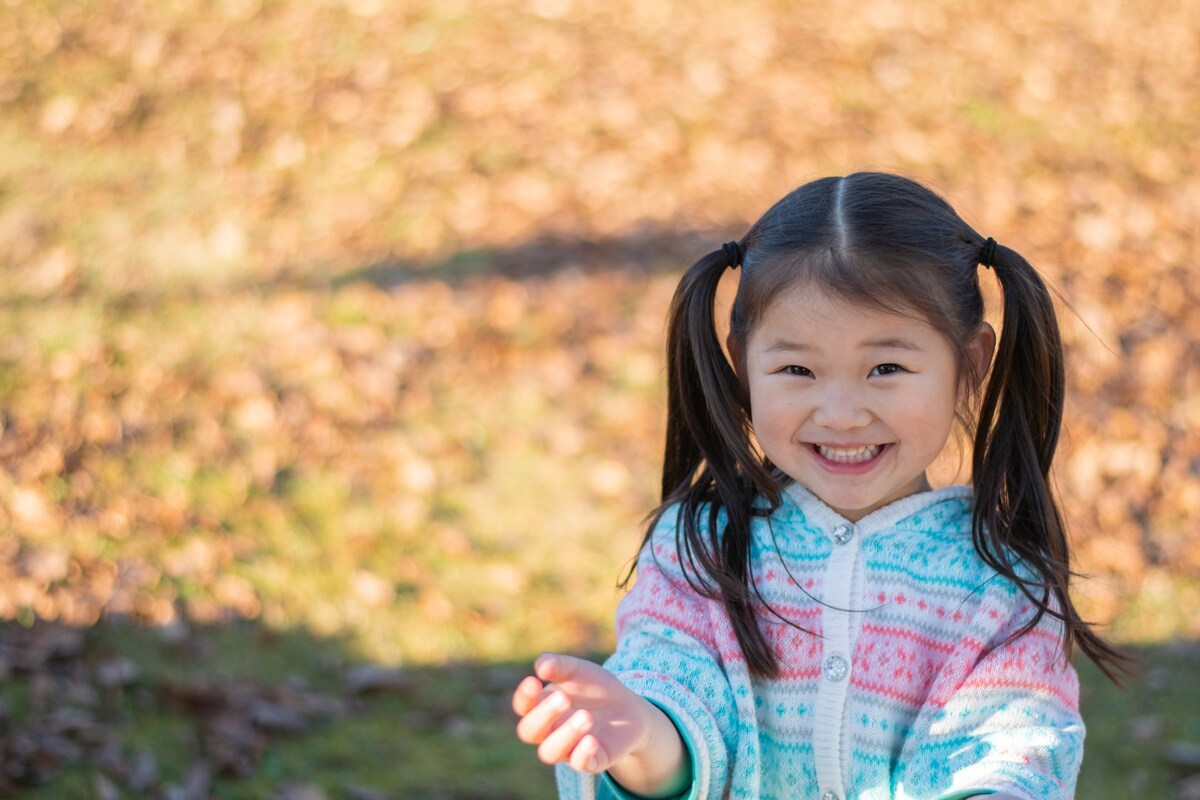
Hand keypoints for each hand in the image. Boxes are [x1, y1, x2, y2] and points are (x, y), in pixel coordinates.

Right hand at [512, 653, 689, 796]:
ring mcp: (569, 748)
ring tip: (586, 716)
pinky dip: (583, 754)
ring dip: (564, 735)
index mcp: (542, 706)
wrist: (629, 708)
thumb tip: (541, 667)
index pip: (523, 707)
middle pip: (529, 732)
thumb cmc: (595, 687)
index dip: (524, 697)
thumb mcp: (579, 670)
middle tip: (564, 698)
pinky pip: (581, 765)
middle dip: (543, 715)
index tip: (534, 681)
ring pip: (549, 752)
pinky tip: (592, 739)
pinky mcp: (593, 760)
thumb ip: (559, 666)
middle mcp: (550, 731)